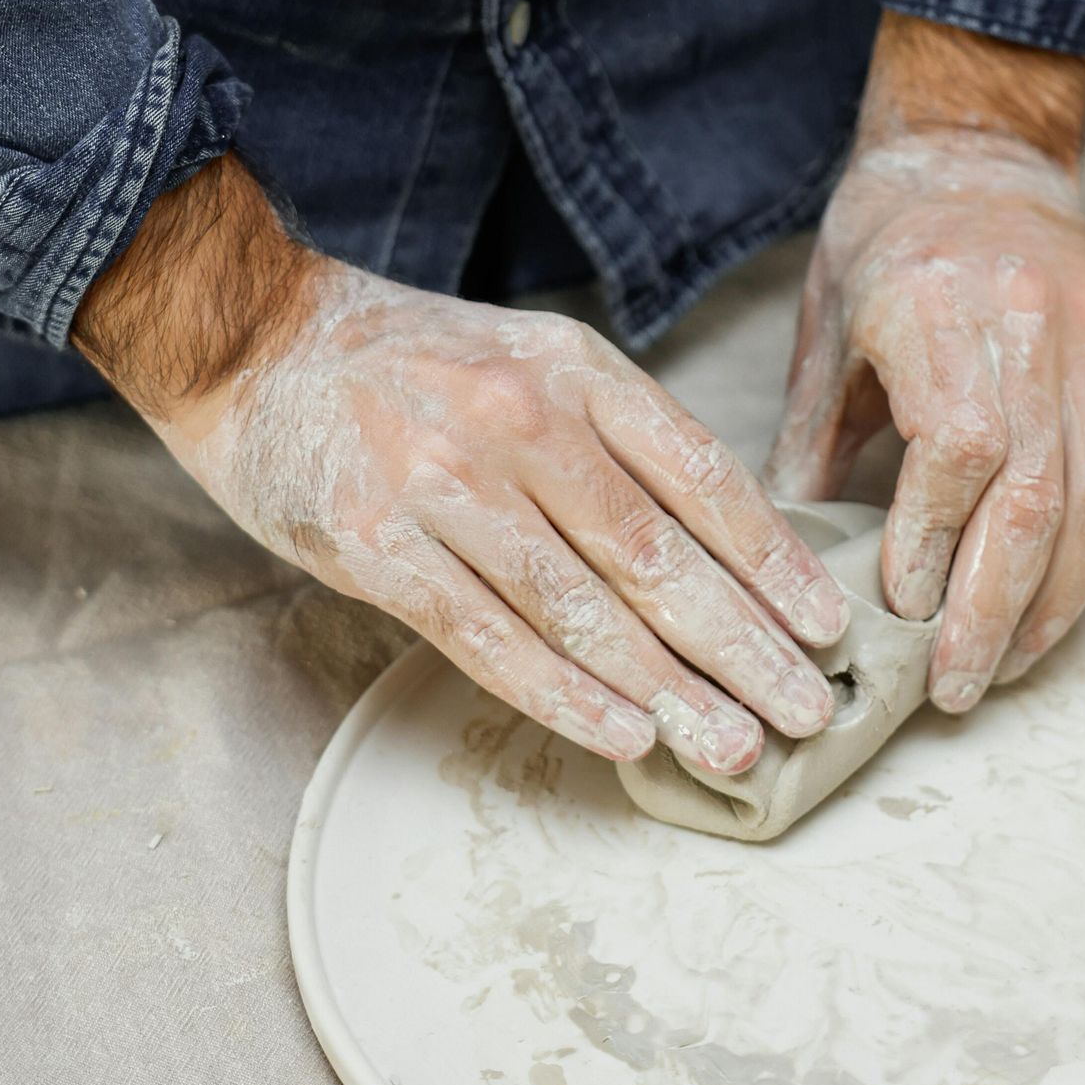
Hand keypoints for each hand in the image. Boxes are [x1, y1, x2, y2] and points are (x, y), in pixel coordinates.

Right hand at [74, 156, 847, 774]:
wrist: (254, 337)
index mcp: (574, 370)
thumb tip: (720, 550)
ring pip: (582, 606)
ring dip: (668, 689)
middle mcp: (520, 420)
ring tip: (734, 747)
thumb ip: (612, 440)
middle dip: (743, 645)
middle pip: (657, 553)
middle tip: (806, 714)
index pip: (701, 474)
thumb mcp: (528, 362)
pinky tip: (623, 735)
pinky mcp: (377, 542)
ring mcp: (445, 482)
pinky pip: (487, 636)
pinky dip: (562, 692)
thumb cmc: (409, 366)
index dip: (773, 559)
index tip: (830, 628)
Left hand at [767, 19, 1084, 710]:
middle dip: (994, 607)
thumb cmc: (888, 239)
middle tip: (954, 686)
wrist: (981, 151)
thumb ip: (816, 437)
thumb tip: (786, 559)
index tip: (902, 613)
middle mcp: (1030, 319)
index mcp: (938, 302)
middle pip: (1034, 492)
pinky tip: (1052, 609)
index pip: (958, 448)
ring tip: (1004, 666)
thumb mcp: (829, 324)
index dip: (935, 542)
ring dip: (1055, 602)